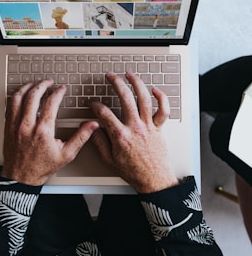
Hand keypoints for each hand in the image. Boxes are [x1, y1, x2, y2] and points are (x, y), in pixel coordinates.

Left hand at [1, 80, 98, 185]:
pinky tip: (22, 95)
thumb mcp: (66, 154)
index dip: (58, 93)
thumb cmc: (42, 168)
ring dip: (27, 87)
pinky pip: (9, 106)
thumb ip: (81, 137)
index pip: (51, 103)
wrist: (21, 178)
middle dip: (42, 85)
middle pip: (33, 96)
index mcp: (43, 131)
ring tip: (35, 84)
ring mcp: (15, 126)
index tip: (61, 89)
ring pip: (18, 98)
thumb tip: (92, 125)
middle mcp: (27, 126)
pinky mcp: (7, 127)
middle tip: (49, 82)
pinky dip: (16, 97)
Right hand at [89, 72, 177, 192]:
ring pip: (144, 98)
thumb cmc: (133, 171)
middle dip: (116, 83)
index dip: (95, 105)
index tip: (92, 103)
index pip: (104, 113)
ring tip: (130, 75)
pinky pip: (163, 110)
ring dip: (136, 83)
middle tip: (110, 76)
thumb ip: (98, 142)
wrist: (153, 180)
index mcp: (121, 135)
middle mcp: (135, 127)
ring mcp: (148, 126)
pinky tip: (155, 90)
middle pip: (125, 98)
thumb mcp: (109, 160)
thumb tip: (91, 129)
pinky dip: (161, 98)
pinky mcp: (159, 128)